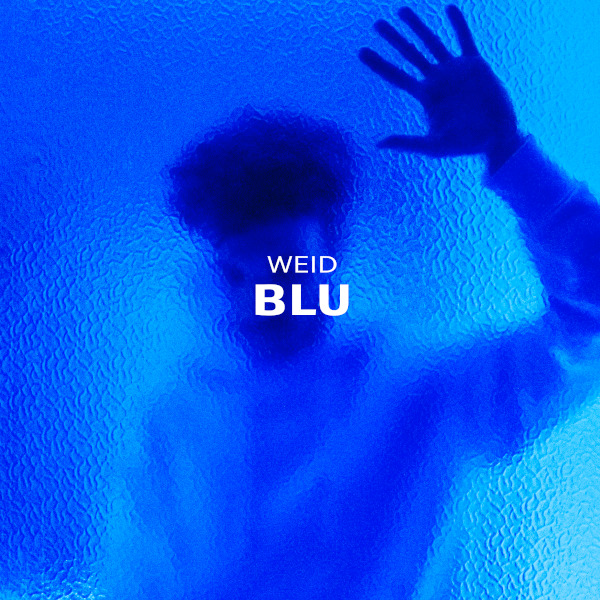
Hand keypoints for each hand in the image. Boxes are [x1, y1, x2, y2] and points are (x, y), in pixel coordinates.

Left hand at [359, 5, 523, 170]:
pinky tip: (449, 8)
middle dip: (394, 39)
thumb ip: (406, 142)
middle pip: (409, 55)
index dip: (379, 64)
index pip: (396, 76)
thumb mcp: (433, 146)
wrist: (496, 137)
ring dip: (417, 27)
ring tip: (402, 11)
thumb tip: (378, 144)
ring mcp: (455, 70)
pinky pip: (464, 39)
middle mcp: (437, 80)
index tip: (361, 51)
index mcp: (425, 96)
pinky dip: (458, 24)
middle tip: (377, 24)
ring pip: (431, 43)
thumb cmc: (464, 145)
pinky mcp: (475, 65)